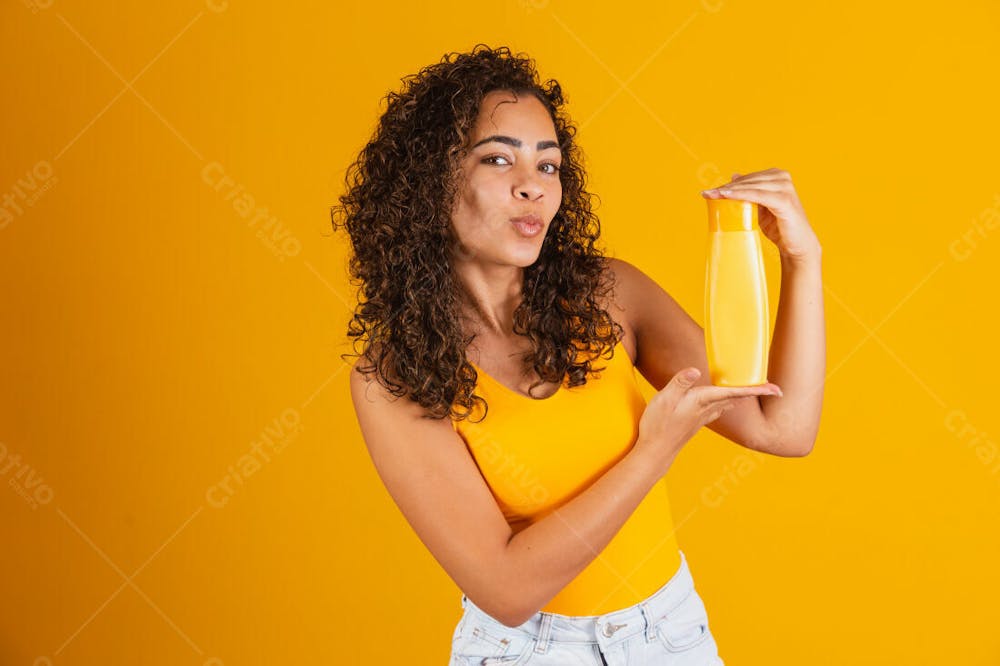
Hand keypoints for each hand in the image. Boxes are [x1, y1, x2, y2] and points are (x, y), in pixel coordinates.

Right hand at [634, 367, 781, 471]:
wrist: (654, 451)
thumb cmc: (657, 425)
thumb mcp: (664, 399)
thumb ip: (680, 382)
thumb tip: (696, 370)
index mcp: (701, 401)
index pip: (734, 392)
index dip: (756, 389)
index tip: (776, 390)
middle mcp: (706, 409)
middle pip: (736, 397)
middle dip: (755, 392)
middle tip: (775, 389)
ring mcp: (702, 417)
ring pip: (728, 403)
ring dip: (742, 396)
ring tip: (754, 391)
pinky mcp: (695, 422)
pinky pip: (718, 409)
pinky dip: (727, 403)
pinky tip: (725, 404)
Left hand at [702, 168, 820, 262]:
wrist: (796, 245)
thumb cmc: (778, 225)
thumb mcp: (761, 206)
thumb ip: (750, 191)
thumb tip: (733, 175)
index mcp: (776, 176)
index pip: (747, 179)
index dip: (727, 184)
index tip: (709, 192)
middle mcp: (782, 178)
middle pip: (748, 181)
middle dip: (726, 188)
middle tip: (707, 194)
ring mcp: (785, 188)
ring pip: (751, 187)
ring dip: (730, 191)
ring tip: (713, 196)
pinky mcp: (784, 200)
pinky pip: (758, 195)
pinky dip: (742, 195)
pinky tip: (728, 196)